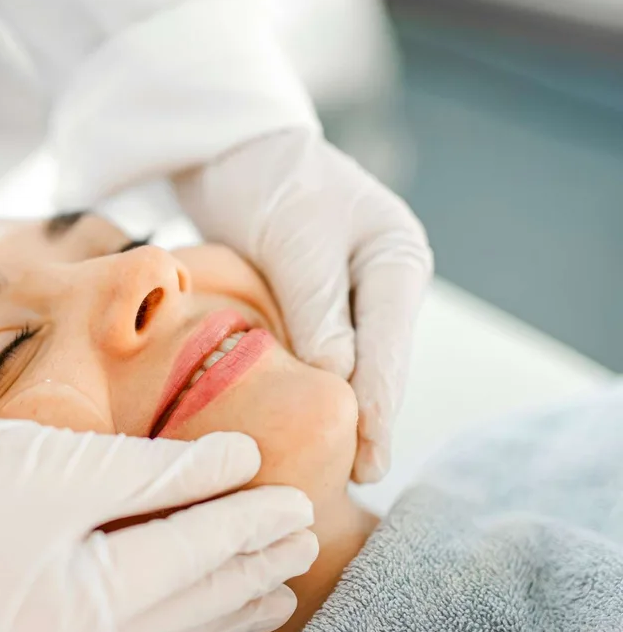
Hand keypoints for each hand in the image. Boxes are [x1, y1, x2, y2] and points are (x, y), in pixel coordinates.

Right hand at [0, 379, 317, 631]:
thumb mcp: (58, 462)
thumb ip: (158, 471)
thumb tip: (241, 460)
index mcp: (75, 606)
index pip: (191, 561)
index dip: (249, 526)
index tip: (300, 501)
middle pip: (183, 607)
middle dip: (247, 570)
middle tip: (306, 542)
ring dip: (217, 607)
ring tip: (275, 594)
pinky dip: (165, 629)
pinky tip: (197, 629)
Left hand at [176, 128, 432, 482]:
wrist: (234, 151)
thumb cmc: (270, 182)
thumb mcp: (296, 239)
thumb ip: (318, 306)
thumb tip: (339, 375)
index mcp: (396, 259)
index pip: (391, 347)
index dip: (380, 407)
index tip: (370, 460)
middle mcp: (383, 283)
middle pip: (377, 363)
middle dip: (365, 420)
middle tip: (354, 479)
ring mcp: (352, 296)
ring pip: (348, 365)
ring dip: (337, 408)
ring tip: (330, 467)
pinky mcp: (316, 304)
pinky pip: (317, 354)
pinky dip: (308, 386)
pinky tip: (299, 421)